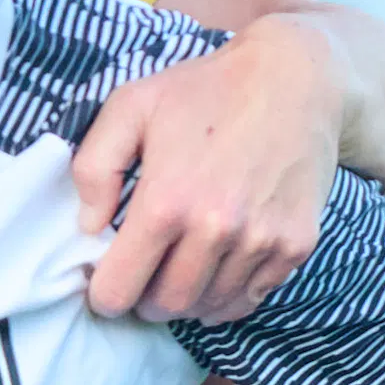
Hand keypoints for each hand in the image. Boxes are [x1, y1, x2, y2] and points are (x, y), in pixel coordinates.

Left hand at [69, 14, 349, 323]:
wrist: (293, 76)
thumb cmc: (204, 90)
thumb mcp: (130, 106)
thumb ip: (94, 167)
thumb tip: (89, 225)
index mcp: (167, 202)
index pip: (120, 290)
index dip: (106, 295)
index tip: (106, 282)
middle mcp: (216, 229)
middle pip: (166, 306)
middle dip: (144, 301)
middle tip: (142, 277)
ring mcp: (260, 241)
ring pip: (209, 308)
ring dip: (187, 300)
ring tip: (178, 270)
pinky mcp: (295, 244)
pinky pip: (250, 299)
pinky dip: (227, 296)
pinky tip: (215, 269)